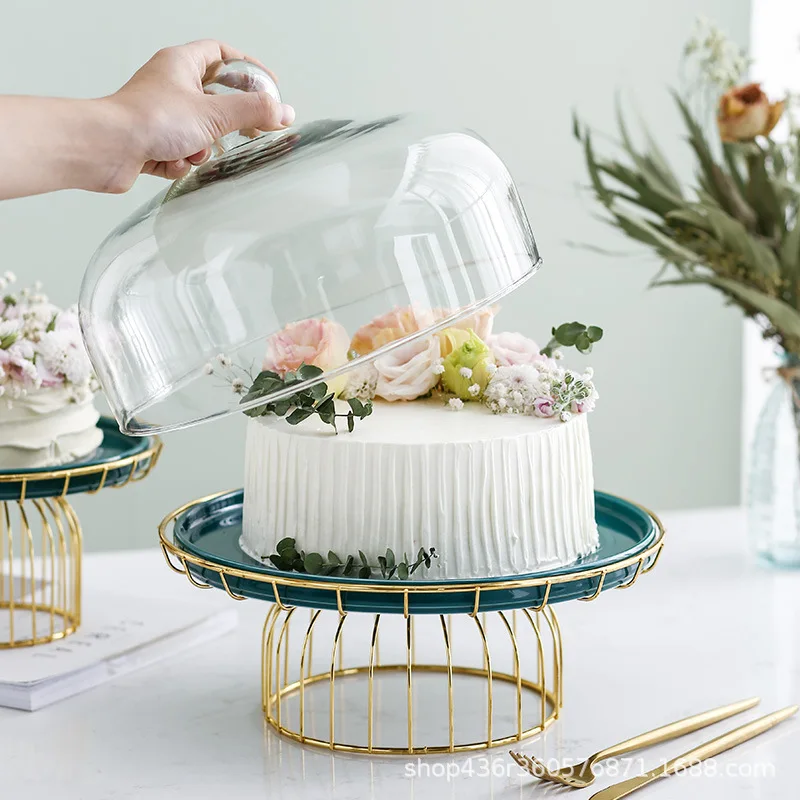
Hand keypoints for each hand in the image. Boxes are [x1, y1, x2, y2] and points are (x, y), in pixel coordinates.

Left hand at [105, 40, 294, 189]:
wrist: (110, 148)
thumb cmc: (151, 120)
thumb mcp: (214, 114)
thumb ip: (254, 112)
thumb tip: (285, 111)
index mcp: (180, 64)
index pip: (220, 54)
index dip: (247, 68)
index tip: (267, 85)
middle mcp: (169, 85)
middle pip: (214, 97)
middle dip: (230, 119)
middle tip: (251, 128)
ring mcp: (160, 114)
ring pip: (199, 130)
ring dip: (204, 146)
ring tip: (196, 151)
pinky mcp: (152, 141)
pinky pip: (182, 152)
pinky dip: (183, 160)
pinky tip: (173, 161)